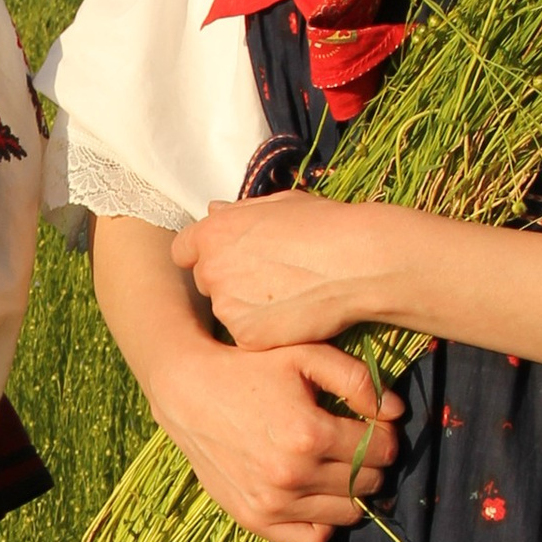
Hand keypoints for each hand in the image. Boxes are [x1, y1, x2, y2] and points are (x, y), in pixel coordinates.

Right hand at [149, 327, 401, 541]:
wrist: (189, 394)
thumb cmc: (251, 369)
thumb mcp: (305, 356)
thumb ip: (358, 380)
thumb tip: (397, 412)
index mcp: (309, 433)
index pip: (381, 449)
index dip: (385, 435)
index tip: (373, 425)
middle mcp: (293, 475)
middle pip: (369, 483)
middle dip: (373, 462)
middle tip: (357, 445)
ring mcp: (274, 503)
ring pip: (348, 513)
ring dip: (353, 491)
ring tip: (338, 467)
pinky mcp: (256, 520)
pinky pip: (314, 538)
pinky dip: (325, 521)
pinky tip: (318, 494)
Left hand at [168, 190, 407, 352]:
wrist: (358, 263)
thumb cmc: (325, 226)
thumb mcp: (280, 204)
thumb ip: (239, 211)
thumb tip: (213, 210)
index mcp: (214, 231)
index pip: (183, 250)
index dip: (204, 254)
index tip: (227, 259)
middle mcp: (212, 268)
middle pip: (205, 281)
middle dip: (227, 281)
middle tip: (267, 279)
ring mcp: (227, 305)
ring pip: (226, 310)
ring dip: (246, 307)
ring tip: (287, 296)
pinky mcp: (246, 336)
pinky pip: (246, 336)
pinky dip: (263, 331)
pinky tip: (292, 316)